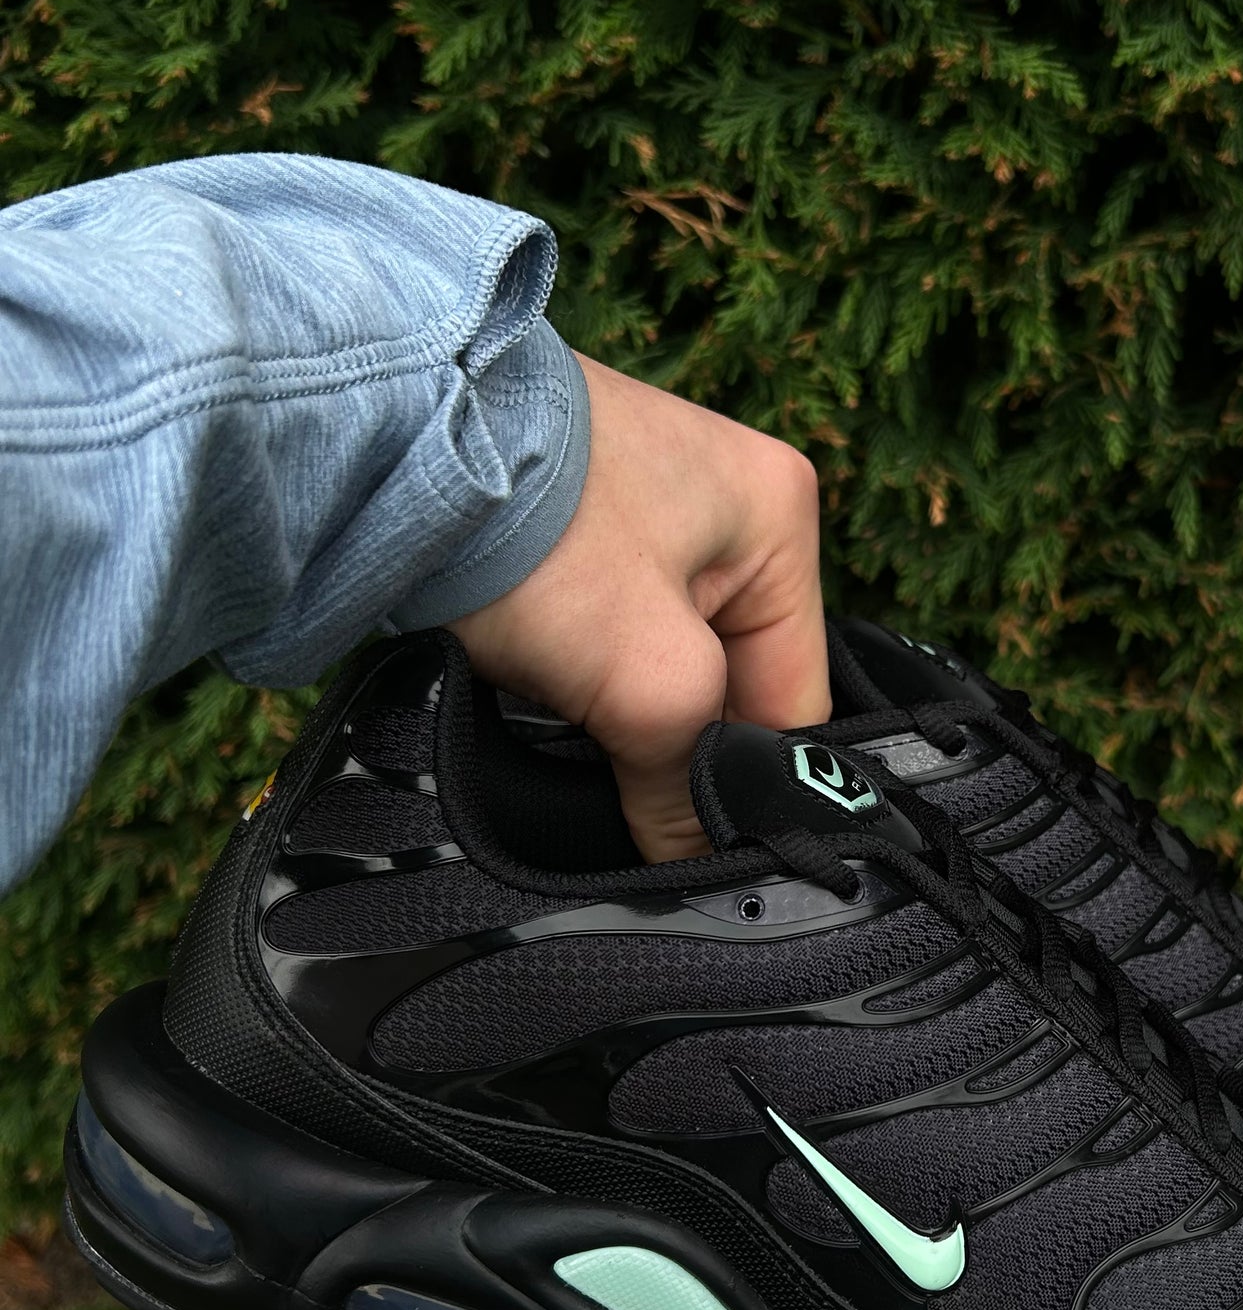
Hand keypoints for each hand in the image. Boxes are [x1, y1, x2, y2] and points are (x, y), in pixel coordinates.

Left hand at [451, 353, 827, 859]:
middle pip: (726, 685)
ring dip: (616, 715)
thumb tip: (694, 865)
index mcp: (782, 516)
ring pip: (656, 666)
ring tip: (566, 735)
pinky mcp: (568, 524)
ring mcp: (642, 507)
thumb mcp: (647, 675)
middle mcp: (724, 500)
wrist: (379, 443)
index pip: (796, 700)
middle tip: (615, 781)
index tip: (691, 841)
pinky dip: (569, 676)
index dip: (743, 782)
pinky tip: (533, 695)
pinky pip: (598, 635)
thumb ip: (689, 780)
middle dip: (670, 742)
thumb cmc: (530, 531)